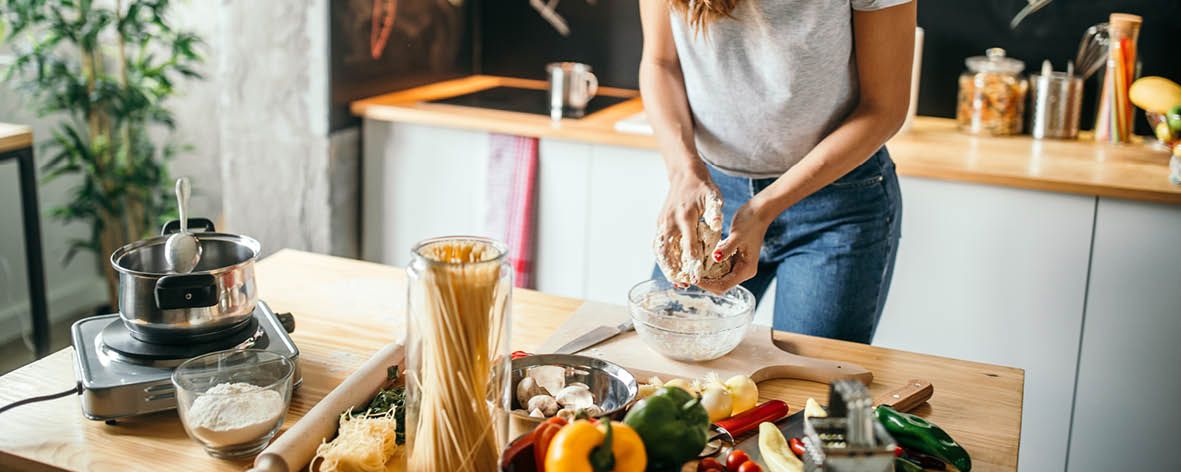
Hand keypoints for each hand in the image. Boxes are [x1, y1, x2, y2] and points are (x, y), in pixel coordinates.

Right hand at [656, 166, 719, 287]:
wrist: (684, 173)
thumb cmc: (702, 187)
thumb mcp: (713, 197)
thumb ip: (714, 213)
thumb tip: (717, 226)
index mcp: (685, 216)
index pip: (688, 245)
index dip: (692, 262)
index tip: (696, 278)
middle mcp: (670, 221)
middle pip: (669, 251)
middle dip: (674, 270)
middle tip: (681, 284)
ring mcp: (663, 222)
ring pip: (661, 250)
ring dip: (666, 266)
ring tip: (675, 280)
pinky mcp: (660, 223)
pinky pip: (659, 243)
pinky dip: (662, 257)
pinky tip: (669, 267)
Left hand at [697, 203, 770, 293]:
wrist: (758, 212)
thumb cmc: (750, 222)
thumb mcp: (737, 235)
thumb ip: (727, 248)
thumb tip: (716, 258)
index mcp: (746, 270)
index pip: (725, 285)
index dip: (708, 285)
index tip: (694, 279)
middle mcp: (742, 271)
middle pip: (721, 285)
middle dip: (705, 282)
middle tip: (690, 275)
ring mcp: (737, 266)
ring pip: (718, 277)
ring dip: (706, 275)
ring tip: (692, 269)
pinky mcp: (732, 259)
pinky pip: (718, 268)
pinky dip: (708, 267)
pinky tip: (698, 261)